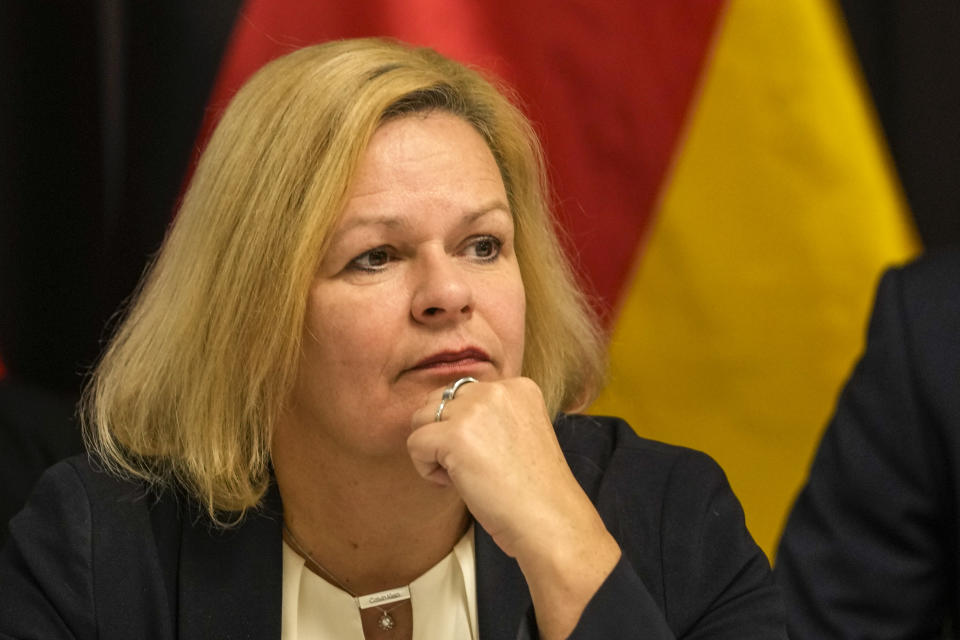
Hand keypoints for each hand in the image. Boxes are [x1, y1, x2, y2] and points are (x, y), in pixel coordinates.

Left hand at [407, 377, 620, 638]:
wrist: (548, 520)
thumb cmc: (534, 490)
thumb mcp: (519, 434)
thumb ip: (489, 417)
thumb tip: (443, 418)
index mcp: (518, 387)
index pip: (466, 393)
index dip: (465, 428)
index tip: (488, 456)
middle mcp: (496, 390)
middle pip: (440, 400)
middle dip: (444, 433)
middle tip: (470, 467)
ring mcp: (474, 409)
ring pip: (422, 418)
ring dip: (433, 449)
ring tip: (461, 474)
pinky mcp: (454, 435)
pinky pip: (415, 443)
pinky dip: (426, 468)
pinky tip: (454, 484)